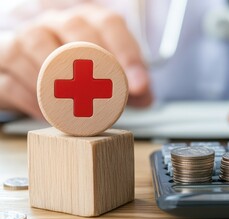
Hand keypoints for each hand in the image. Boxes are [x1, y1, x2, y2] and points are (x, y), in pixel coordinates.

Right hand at [0, 3, 151, 118]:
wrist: (26, 73)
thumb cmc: (70, 70)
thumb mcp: (102, 75)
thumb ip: (126, 83)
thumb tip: (144, 96)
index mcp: (83, 22)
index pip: (109, 24)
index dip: (127, 53)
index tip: (139, 86)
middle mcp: (53, 24)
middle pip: (73, 27)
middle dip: (95, 62)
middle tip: (108, 96)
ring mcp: (23, 40)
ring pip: (35, 46)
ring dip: (58, 81)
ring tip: (74, 109)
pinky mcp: (1, 64)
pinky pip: (11, 79)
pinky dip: (31, 100)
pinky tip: (47, 115)